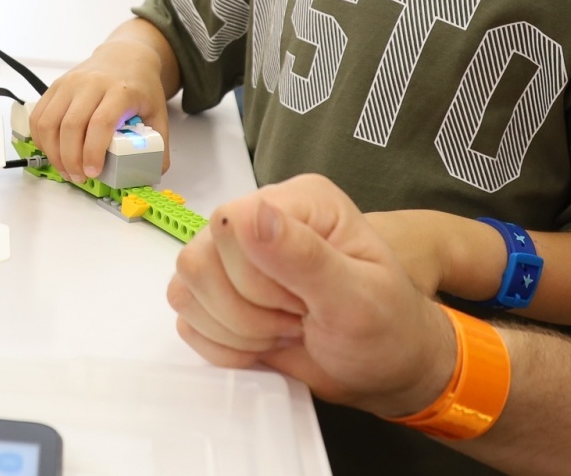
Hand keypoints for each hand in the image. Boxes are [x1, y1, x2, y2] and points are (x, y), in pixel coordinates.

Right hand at [29, 37, 170, 182]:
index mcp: (120, 91)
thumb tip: (153, 172)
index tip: (94, 172)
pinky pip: (39, 116)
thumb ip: (158, 143)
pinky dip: (41, 139)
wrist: (125, 56)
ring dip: (53, 152)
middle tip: (79, 177)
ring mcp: (70, 83)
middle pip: (71, 126)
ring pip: (49, 122)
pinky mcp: (56, 86)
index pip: (100, 122)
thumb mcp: (157, 112)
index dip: (93, 151)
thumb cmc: (139, 86)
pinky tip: (53, 152)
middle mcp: (91, 84)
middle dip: (71, 159)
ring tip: (65, 169)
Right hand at [169, 175, 457, 416]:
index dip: (256, 277)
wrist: (383, 370)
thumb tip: (251, 214)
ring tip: (284, 330)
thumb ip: (304, 256)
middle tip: (299, 319)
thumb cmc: (385, 328)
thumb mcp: (358, 297)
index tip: (305, 303)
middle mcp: (258, 218)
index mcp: (298, 200)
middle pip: (200, 260)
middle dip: (249, 311)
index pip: (230, 223)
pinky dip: (222, 345)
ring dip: (235, 329)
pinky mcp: (217, 294)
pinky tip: (263, 344)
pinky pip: (186, 318)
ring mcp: (232, 257)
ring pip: (185, 288)